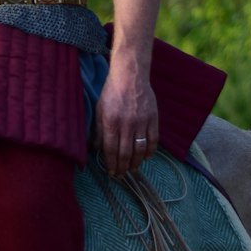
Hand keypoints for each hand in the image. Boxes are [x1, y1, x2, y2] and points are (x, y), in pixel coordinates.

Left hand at [94, 62, 158, 176]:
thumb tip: (97, 149)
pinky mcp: (153, 118)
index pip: (111, 149)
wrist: (131, 75)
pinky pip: (153, 140)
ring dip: (136, 163)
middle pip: (125, 153)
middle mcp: (127, 124)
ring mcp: (142, 122)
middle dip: (122, 167)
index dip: (111, 164)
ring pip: (140, 150)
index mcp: (111, 121)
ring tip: (132, 169)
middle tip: (121, 174)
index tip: (111, 172)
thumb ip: (99, 130)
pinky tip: (146, 157)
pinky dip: (150, 151)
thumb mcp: (99, 109)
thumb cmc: (112, 92)